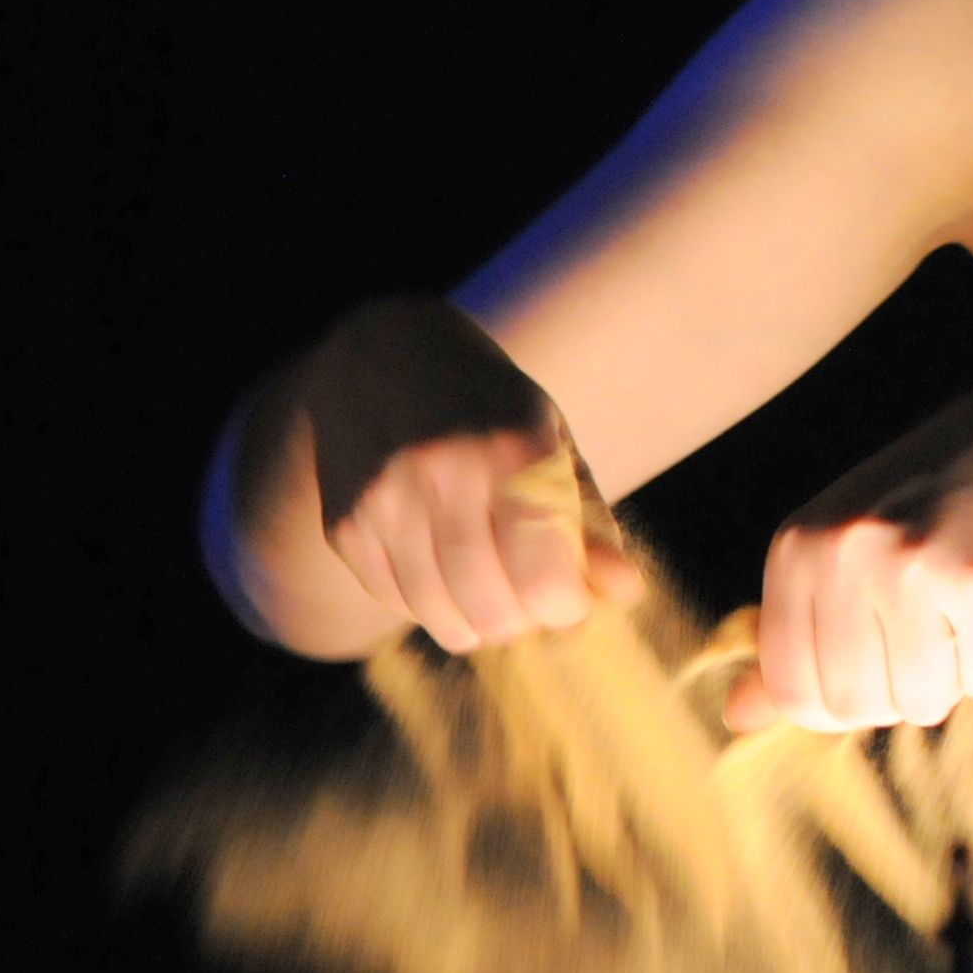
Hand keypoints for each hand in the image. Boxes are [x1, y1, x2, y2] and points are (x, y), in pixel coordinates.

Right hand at [300, 296, 646, 654]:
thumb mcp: (553, 442)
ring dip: (478, 618)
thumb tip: (627, 592)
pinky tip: (441, 561)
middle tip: (532, 590)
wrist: (382, 354)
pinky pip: (398, 604)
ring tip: (491, 578)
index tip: (572, 597)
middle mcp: (444, 477)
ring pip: (444, 619)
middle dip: (525, 618)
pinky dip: (430, 602)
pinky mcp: (346, 527)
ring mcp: (386, 505)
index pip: (545, 581)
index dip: (567, 608)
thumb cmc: (488, 406)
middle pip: (494, 611)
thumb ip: (590, 520)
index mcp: (514, 451)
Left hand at [722, 373, 972, 734]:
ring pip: (920, 701)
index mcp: (794, 545)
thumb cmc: (938, 495)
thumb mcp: (847, 548)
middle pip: (854, 704)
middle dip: (901, 686)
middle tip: (933, 621)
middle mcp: (839, 551)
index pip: (791, 690)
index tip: (880, 653)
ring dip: (954, 670)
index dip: (842, 696)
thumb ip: (794, 632)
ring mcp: (907, 563)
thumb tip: (737, 717)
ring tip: (966, 601)